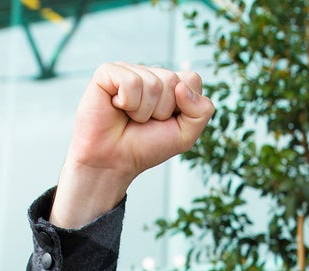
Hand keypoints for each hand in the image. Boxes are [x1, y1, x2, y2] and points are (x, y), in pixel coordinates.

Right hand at [51, 63, 213, 228]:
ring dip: (143, 111)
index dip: (184, 107)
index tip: (166, 122)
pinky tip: (116, 107)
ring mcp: (128, 70)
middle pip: (173, 81)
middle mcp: (149, 73)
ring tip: (130, 117)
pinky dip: (127, 103)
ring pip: (153, 84)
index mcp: (169, 84)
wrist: (113, 161)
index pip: (192, 79)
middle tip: (144, 122)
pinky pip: (131, 82)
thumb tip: (182, 86)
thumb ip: (201, 111)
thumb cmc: (146, 146)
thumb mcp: (185, 135)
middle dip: (162, 111)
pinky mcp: (107, 72)